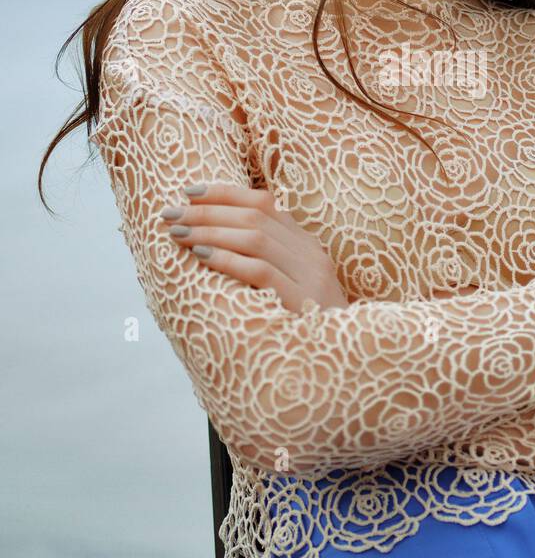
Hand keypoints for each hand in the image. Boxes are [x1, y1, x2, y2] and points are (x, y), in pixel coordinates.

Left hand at [158, 181, 348, 312]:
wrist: (341, 364)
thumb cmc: (301, 326)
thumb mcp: (288, 285)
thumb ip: (262, 260)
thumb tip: (208, 237)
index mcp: (306, 244)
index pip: (264, 202)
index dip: (224, 193)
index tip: (188, 193)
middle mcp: (310, 254)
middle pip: (255, 216)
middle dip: (207, 212)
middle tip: (170, 215)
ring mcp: (309, 277)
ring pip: (256, 239)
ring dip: (211, 232)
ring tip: (178, 235)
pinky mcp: (303, 301)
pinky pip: (261, 272)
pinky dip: (229, 260)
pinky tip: (202, 256)